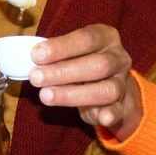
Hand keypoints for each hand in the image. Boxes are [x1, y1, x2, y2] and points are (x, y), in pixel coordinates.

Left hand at [29, 24, 142, 141]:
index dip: (61, 47)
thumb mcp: (71, 52)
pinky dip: (110, 114)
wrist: (107, 82)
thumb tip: (33, 61)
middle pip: (97, 65)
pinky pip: (118, 110)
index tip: (37, 55)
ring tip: (46, 96)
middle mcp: (118, 58)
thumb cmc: (81, 61)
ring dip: (73, 94)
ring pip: (106, 90)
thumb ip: (56, 55)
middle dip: (63, 72)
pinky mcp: (121, 105)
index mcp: (106, 37)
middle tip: (36, 77)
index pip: (86, 39)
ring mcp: (122, 82)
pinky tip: (101, 117)